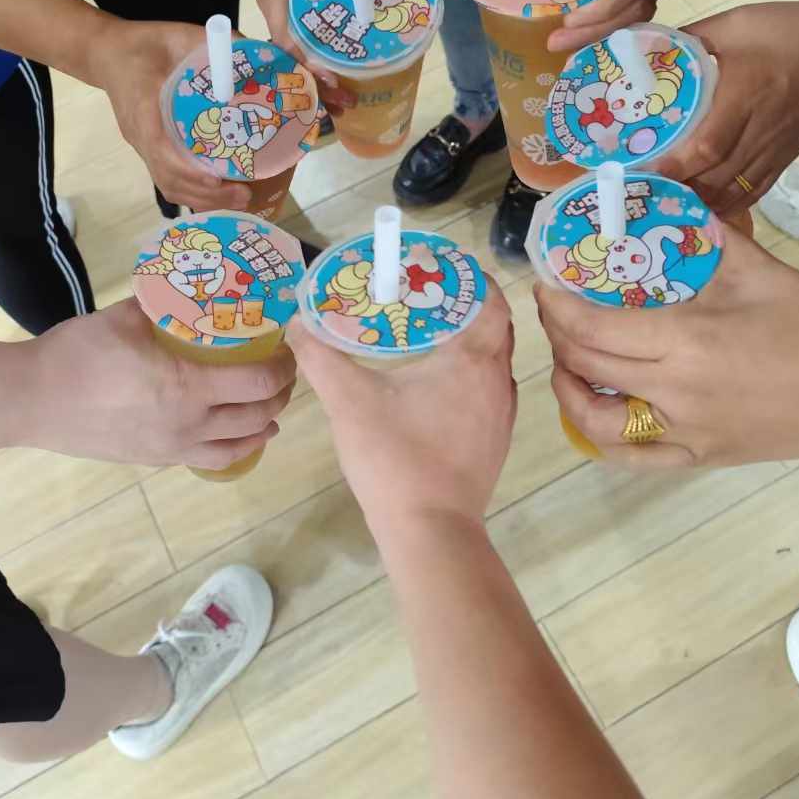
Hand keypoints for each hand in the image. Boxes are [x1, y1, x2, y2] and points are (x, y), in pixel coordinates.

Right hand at [20, 299, 296, 468]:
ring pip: (239, 447)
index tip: (286, 349)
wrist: (32, 401)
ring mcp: (173, 448)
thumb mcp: (126, 316)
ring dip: (262, 427)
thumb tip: (189, 283)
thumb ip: (165, 302)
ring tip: (269, 410)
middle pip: (257, 417)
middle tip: (282, 374)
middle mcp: (189, 425)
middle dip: (279, 395)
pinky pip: (210, 460)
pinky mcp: (156, 460)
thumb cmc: (78, 354)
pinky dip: (234, 449)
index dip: (282, 367)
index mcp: (188, 387)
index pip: (258, 382)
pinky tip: (234, 435)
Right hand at [84, 17, 250, 209]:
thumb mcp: (178, 35)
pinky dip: (194, 192)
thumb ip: (214, 44)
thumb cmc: (145, 44)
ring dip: (202, 199)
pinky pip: (168, 179)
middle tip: (244, 194)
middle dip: (205, 193)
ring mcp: (142, 145)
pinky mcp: (149, 149)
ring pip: (168, 184)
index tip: (216, 179)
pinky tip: (220, 194)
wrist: (108, 53)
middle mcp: (140, 134)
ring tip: (238, 200)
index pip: (160, 147)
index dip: (187, 168)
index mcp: (143, 106)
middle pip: (167, 177)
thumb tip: (256, 55)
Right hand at [287, 278, 517, 535]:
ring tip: (429, 336)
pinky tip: (436, 387)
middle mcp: (498, 380)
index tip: (439, 268)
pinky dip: (470, 377)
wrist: (429, 530)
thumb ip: (321, 357)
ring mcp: (502, 414)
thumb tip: (296, 323)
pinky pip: (489, 391)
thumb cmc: (394, 457)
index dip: (469, 278)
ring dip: (470, 343)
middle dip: (465, 308)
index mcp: (473, 359)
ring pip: (493, 362)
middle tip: (426, 298)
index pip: (489, 299)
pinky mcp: (496, 441)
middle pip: (494, 327)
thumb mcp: (348, 401)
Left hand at [536, 227, 798, 468]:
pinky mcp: (696, 457)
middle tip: (554, 312)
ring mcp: (681, 432)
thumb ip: (708, 238)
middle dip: (557, 336)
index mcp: (685, 342)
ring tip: (566, 362)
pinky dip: (599, 436)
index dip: (557, 307)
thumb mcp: (759, 272)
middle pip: (585, 367)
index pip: (593, 327)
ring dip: (568, 390)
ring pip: (594, 421)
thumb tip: (669, 208)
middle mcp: (672, 392)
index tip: (545, 286)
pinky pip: (630, 458)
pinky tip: (595, 409)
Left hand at [547, 0, 699, 53]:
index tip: (571, 17)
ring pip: (637, 14)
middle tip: (555, 43)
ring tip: (567, 42)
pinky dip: (613, 24)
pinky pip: (637, 8)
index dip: (603, 7)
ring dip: (604, 33)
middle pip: (634, 9)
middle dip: (595, 31)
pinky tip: (587, 32)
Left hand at [657, 0, 798, 215]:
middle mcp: (758, 131)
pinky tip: (704, 206)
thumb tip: (649, 51)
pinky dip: (725, 204)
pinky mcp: (785, 159)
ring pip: (731, 191)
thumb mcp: (738, 23)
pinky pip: (752, 192)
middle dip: (677, 187)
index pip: (706, 144)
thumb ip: (693, 38)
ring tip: (665, 199)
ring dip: (697, 200)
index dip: (673, 164)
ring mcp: (774, 150)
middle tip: (642, 186)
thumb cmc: (792, 33)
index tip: (641, 169)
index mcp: (744, 95)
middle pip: (713, 176)